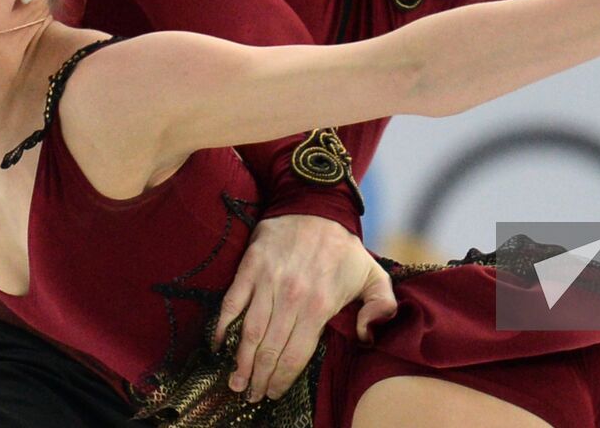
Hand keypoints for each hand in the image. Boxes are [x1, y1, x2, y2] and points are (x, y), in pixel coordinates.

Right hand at [213, 214, 396, 401]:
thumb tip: (367, 336)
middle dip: (259, 378)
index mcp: (320, 304)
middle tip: (250, 395)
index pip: (296, 354)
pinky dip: (222, 327)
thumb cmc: (343, 247)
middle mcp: (292, 297)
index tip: (274, 394)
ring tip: (235, 382)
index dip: (283, 379)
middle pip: (270, 350)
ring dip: (240, 361)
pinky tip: (217, 345)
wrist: (315, 205)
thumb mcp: (373, 274)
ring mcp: (268, 282)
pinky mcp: (250, 267)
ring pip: (250, 332)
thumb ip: (381, 306)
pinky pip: (231, 303)